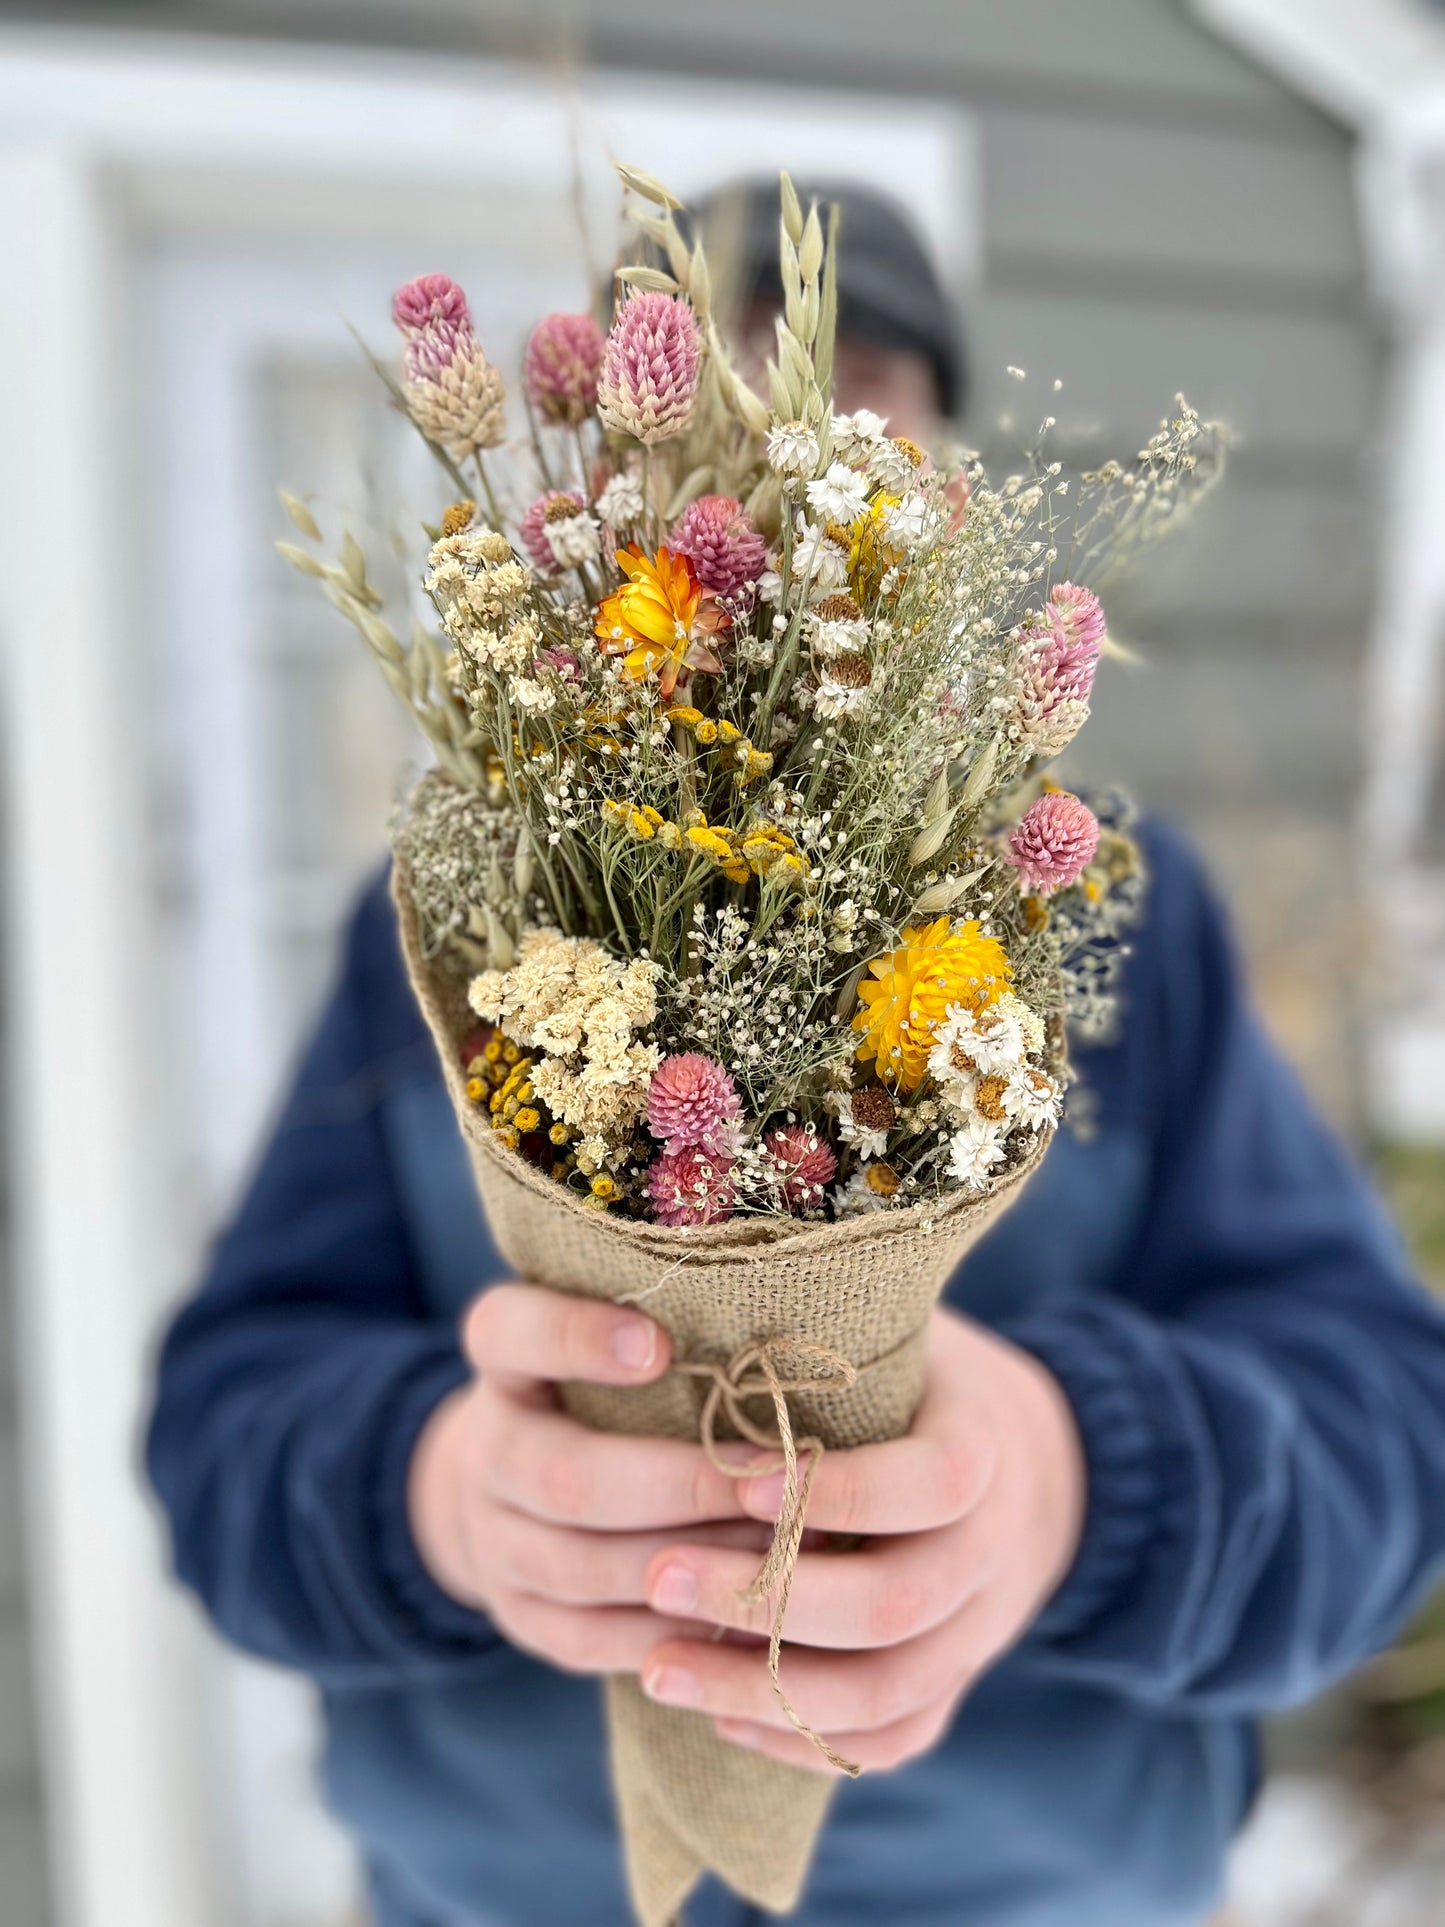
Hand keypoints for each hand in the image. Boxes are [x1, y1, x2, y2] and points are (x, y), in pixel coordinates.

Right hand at [408, 1282, 763, 1673]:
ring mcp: (492, 1542)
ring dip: (692, 1560)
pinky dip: (672, 1629)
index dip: (576, 1339)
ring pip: (585, 1568)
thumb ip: (659, 1329)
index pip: (510, 1332)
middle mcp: (485, 1451)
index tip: (659, 1345)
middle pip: (568, 1479)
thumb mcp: (605, 1338)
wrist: (507, 1490)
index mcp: (500, 1360)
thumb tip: (771, 1328)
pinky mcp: (520, 1617)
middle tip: (777, 1478)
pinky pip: (594, 1638)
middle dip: (684, 1484)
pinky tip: (742, 1612)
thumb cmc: (597, 1391)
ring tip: (780, 1545)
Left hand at [638, 1307, 1085, 1772]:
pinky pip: (892, 1739)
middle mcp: (995, 1548)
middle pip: (898, 1604)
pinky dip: (804, 1740)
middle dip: (769, 1599)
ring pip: (887, 1694)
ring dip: (763, 1691)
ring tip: (655, 1668)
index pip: (935, 1482)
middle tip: (658, 1575)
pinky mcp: (954, 1682)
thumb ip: (827, 1333)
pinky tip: (719, 1717)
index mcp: (985, 1444)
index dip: (840, 1490)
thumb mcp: (895, 1331)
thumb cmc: (918, 1373)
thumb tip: (698, 1301)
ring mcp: (981, 1628)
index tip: (735, 1479)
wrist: (1030, 1458)